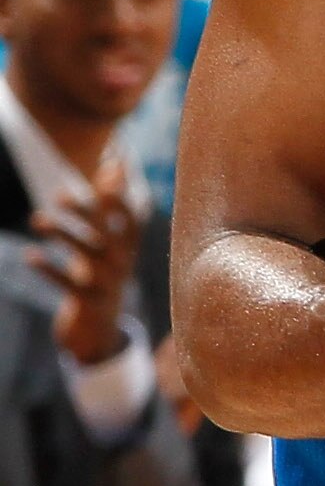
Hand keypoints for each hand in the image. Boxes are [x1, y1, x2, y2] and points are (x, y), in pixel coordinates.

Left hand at [28, 160, 141, 364]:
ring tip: (37, 220)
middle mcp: (123, 263)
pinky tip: (31, 255)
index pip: (131, 219)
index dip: (118, 200)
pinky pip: (68, 284)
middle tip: (58, 196)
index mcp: (130, 246)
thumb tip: (116, 160)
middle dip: (85, 213)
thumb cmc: (102, 269)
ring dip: (62, 235)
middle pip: (106, 234)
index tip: (103, 179)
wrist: (100, 325)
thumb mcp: (110, 238)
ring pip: (86, 256)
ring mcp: (108, 284)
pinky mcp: (88, 302)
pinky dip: (49, 270)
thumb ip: (111, 201)